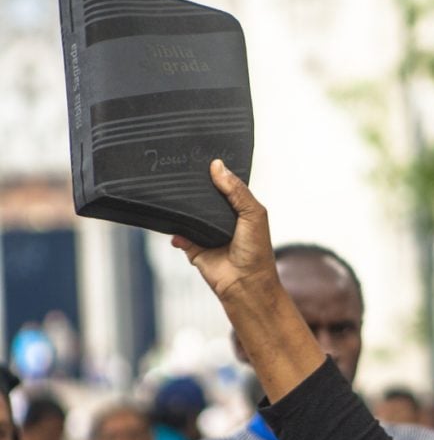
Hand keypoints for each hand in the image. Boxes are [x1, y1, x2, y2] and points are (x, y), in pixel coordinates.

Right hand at [171, 160, 277, 301]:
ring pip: (187, 213)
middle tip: (179, 169)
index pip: (223, 184)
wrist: (245, 283)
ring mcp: (205, 232)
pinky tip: (174, 225)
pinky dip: (174, 230)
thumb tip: (217, 166)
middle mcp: (220, 218)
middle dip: (193, 187)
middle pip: (202, 197)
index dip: (214, 172)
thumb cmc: (257, 251)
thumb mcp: (253, 214)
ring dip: (180, 207)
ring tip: (171, 191)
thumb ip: (237, 191)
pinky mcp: (192, 247)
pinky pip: (178, 234)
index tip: (200, 155)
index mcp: (238, 208)